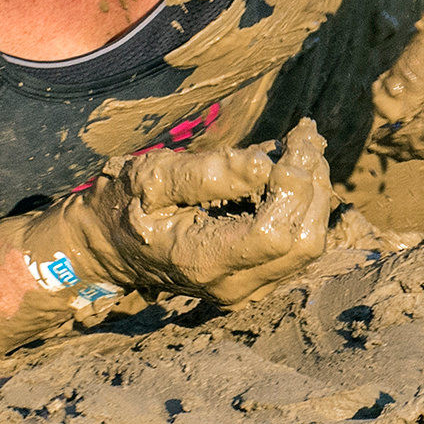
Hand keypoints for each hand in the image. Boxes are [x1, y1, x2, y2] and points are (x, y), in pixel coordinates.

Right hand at [75, 119, 333, 306]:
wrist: (109, 246)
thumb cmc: (126, 204)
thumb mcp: (153, 177)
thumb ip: (208, 173)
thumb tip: (266, 163)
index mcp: (205, 262)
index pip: (277, 233)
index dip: (296, 183)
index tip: (296, 136)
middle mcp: (233, 286)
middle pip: (304, 241)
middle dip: (314, 183)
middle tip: (305, 135)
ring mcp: (248, 288)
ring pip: (308, 244)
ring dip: (314, 190)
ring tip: (301, 145)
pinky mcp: (256, 279)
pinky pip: (297, 244)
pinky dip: (303, 203)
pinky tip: (289, 168)